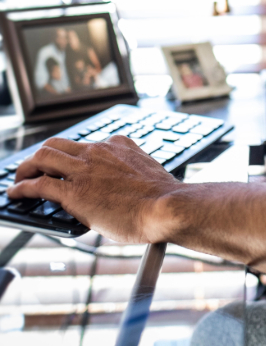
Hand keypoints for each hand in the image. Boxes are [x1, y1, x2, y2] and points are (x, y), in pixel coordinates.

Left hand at [7, 135, 182, 243]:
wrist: (165, 206)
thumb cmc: (161, 197)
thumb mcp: (145, 172)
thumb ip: (127, 172)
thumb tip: (118, 187)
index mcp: (118, 145)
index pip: (85, 145)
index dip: (70, 157)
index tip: (65, 167)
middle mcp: (98, 151)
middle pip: (57, 144)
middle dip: (40, 156)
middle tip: (32, 169)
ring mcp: (85, 169)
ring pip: (43, 157)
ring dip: (26, 168)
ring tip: (19, 179)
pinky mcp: (74, 191)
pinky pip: (39, 184)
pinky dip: (22, 187)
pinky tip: (15, 194)